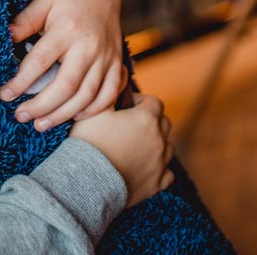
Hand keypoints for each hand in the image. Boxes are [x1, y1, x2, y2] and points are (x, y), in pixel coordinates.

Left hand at [0, 0, 127, 130]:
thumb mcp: (43, 1)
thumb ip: (24, 21)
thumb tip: (3, 39)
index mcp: (67, 30)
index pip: (40, 62)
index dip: (21, 82)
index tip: (4, 95)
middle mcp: (89, 46)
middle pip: (66, 85)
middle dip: (41, 106)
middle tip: (20, 116)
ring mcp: (106, 57)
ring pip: (87, 95)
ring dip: (63, 114)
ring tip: (40, 124)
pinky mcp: (117, 63)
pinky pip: (110, 93)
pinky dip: (93, 110)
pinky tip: (73, 116)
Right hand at [70, 93, 173, 207]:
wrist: (88, 183)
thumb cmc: (90, 144)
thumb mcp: (96, 110)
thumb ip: (111, 90)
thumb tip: (119, 73)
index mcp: (146, 119)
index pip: (154, 102)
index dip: (141, 101)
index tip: (126, 107)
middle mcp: (159, 139)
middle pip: (164, 122)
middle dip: (151, 120)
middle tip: (130, 125)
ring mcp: (160, 162)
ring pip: (168, 147)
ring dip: (157, 143)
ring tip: (136, 146)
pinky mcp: (157, 183)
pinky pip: (167, 173)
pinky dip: (159, 169)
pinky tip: (146, 168)